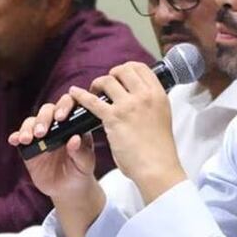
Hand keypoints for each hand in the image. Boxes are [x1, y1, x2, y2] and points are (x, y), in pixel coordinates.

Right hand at [9, 94, 98, 199]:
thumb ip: (81, 152)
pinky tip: (15, 140)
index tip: (60, 117)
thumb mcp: (85, 164)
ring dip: (28, 127)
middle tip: (41, 133)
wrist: (67, 189)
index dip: (64, 106)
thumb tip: (75, 139)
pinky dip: (16, 136)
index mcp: (74, 124)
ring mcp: (41, 134)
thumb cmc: (80, 171)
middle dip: (43, 119)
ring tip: (27, 139)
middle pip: (47, 110)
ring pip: (32, 121)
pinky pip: (20, 137)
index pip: (69, 105)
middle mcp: (56, 125)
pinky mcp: (29, 146)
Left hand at [71, 61, 185, 202]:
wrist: (158, 168)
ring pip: (107, 81)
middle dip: (112, 74)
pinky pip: (92, 100)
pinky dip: (81, 95)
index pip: (141, 68)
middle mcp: (145, 96)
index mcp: (159, 95)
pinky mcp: (114, 118)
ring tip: (93, 92)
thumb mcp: (162, 118)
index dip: (128, 68)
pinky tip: (74, 93)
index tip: (121, 76)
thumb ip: (151, 105)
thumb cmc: (160, 150)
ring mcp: (129, 106)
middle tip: (106, 84)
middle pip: (124, 70)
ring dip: (98, 84)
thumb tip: (138, 99)